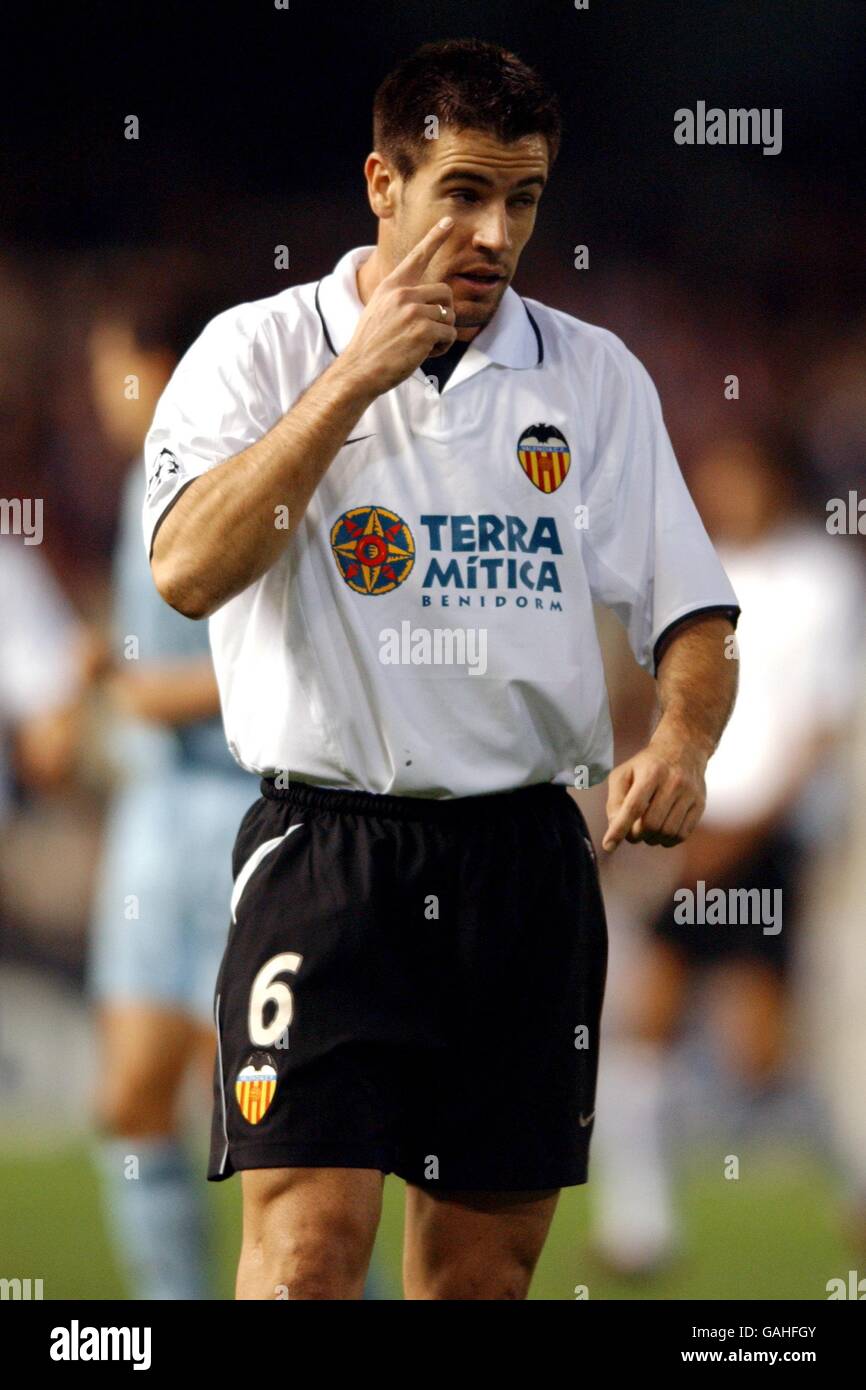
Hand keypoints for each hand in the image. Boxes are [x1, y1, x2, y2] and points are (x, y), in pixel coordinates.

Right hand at [341, 218, 457, 393]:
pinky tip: (422, 354)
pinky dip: (441, 348)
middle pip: (445, 292)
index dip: (435, 237)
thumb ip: (401, 299)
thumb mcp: (380, 311)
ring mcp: (413, 310)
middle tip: (428, 332)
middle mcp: (403, 293)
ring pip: (448, 316)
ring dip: (440, 334)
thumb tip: (434, 302)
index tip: (449, 222)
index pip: (417, 256)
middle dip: (444, 313)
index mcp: (392, 286)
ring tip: (420, 346)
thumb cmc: (371, 346)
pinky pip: (448, 334)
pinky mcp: (422, 330)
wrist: (360, 369)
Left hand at [602, 730, 707, 853]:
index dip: (620, 828)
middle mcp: (673, 782)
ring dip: (652, 839)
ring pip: (667, 832)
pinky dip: (667, 840)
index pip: (633, 807)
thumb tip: (615, 827)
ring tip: (647, 829)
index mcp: (651, 772)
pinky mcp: (700, 804)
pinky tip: (661, 831)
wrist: (684, 748)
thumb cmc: (646, 765)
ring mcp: (690, 794)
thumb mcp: (624, 773)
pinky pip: (682, 835)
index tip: (608, 845)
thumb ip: (615, 800)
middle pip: (651, 823)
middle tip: (632, 831)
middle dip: (636, 835)